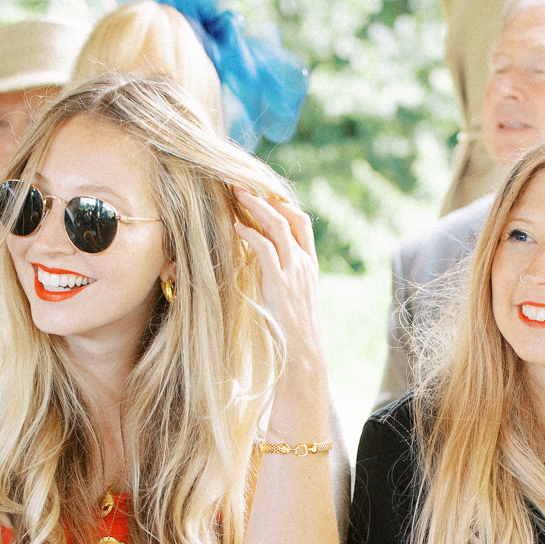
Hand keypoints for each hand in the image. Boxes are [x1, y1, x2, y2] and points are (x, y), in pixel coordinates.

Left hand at [230, 186, 326, 383]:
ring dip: (254, 207)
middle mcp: (305, 264)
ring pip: (278, 226)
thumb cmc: (292, 332)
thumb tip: (256, 263)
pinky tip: (236, 227)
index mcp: (309, 265)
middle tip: (241, 187)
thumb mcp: (289, 298)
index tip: (260, 196)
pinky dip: (250, 233)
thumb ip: (278, 277)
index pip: (301, 222)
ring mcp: (294, 272)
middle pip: (290, 216)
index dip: (281, 204)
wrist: (303, 355)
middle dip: (264, 198)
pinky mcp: (279, 283)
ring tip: (235, 196)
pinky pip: (265, 248)